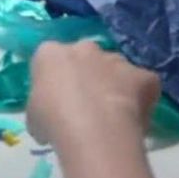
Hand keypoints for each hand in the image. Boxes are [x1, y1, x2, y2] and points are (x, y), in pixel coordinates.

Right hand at [27, 41, 159, 146]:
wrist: (94, 130)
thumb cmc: (54, 122)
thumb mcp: (34, 118)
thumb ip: (43, 107)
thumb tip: (50, 119)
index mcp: (52, 54)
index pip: (51, 60)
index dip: (55, 81)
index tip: (56, 103)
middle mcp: (85, 47)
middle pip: (86, 58)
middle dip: (87, 77)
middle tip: (85, 108)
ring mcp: (117, 59)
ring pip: (116, 70)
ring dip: (114, 86)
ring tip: (111, 117)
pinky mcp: (144, 76)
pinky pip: (142, 85)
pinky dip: (140, 99)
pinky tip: (134, 120)